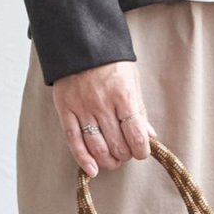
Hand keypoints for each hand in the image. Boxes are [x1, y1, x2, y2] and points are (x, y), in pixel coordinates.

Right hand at [51, 60, 154, 176]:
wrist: (79, 42)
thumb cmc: (110, 62)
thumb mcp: (131, 80)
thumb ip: (139, 109)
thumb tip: (148, 136)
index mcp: (122, 95)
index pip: (135, 133)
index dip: (141, 150)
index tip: (142, 152)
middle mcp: (102, 103)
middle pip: (117, 144)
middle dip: (125, 155)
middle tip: (126, 153)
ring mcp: (82, 108)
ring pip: (96, 146)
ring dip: (108, 160)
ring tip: (113, 161)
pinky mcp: (65, 110)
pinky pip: (74, 140)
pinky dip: (83, 159)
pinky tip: (92, 170)